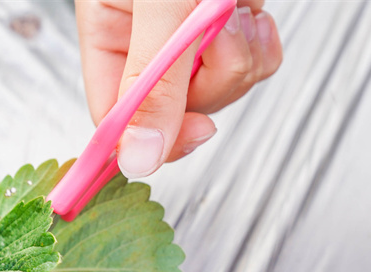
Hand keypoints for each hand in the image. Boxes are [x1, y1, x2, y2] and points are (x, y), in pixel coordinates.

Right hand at [76, 0, 282, 178]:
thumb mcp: (157, 4)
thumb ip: (152, 80)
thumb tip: (139, 159)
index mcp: (110, 34)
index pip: (118, 118)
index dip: (151, 137)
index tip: (193, 132)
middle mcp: (147, 43)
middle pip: (178, 111)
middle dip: (210, 79)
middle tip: (213, 30)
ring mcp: (193, 40)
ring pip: (222, 91)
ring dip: (239, 55)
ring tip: (229, 4)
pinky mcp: (230, 31)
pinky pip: (251, 68)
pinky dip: (260, 45)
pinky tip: (248, 11)